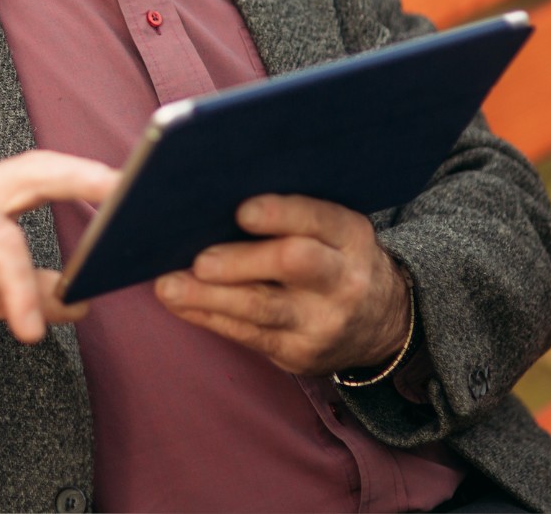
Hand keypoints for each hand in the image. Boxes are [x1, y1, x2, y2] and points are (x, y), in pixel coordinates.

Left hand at [154, 194, 410, 375]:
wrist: (380, 322)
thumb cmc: (334, 258)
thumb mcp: (333, 231)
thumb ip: (291, 215)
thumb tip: (213, 196)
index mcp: (351, 235)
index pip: (319, 219)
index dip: (282, 214)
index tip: (243, 211)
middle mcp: (342, 279)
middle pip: (293, 264)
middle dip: (241, 261)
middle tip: (199, 260)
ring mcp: (322, 321)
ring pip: (261, 308)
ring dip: (209, 296)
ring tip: (169, 286)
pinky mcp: (299, 354)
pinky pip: (246, 334)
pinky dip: (207, 316)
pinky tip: (180, 302)